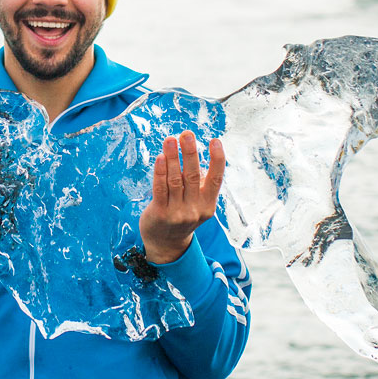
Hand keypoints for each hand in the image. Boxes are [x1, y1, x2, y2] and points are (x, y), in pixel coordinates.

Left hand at [139, 131, 224, 263]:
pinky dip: (160, 172)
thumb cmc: (182, 214)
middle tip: (187, 134)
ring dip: (173, 158)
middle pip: (193, 177)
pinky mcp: (160, 214)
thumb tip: (193, 153)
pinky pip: (160, 189)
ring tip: (170, 139)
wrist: (166, 244)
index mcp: (208, 205)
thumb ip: (196, 183)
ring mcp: (177, 213)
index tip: (215, 141)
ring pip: (176, 180)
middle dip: (190, 153)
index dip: (217, 160)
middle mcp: (195, 210)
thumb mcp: (196, 202)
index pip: (216, 180)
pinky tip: (160, 157)